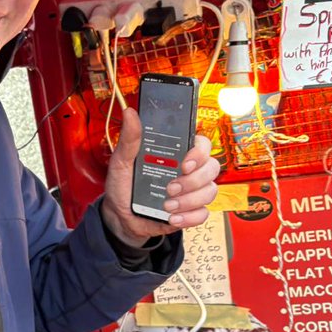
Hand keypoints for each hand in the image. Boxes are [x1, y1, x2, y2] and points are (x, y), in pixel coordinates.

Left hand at [101, 108, 220, 244]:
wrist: (119, 216)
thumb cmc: (123, 185)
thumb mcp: (121, 161)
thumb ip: (129, 139)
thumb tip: (130, 114)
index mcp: (176, 153)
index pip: (202, 144)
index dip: (199, 152)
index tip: (185, 163)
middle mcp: (189, 170)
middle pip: (211, 168)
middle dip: (193, 180)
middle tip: (170, 188)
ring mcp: (192, 191)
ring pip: (210, 191)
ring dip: (189, 200)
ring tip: (167, 205)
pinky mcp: (191, 211)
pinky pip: (203, 214)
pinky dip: (189, 217)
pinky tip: (172, 217)